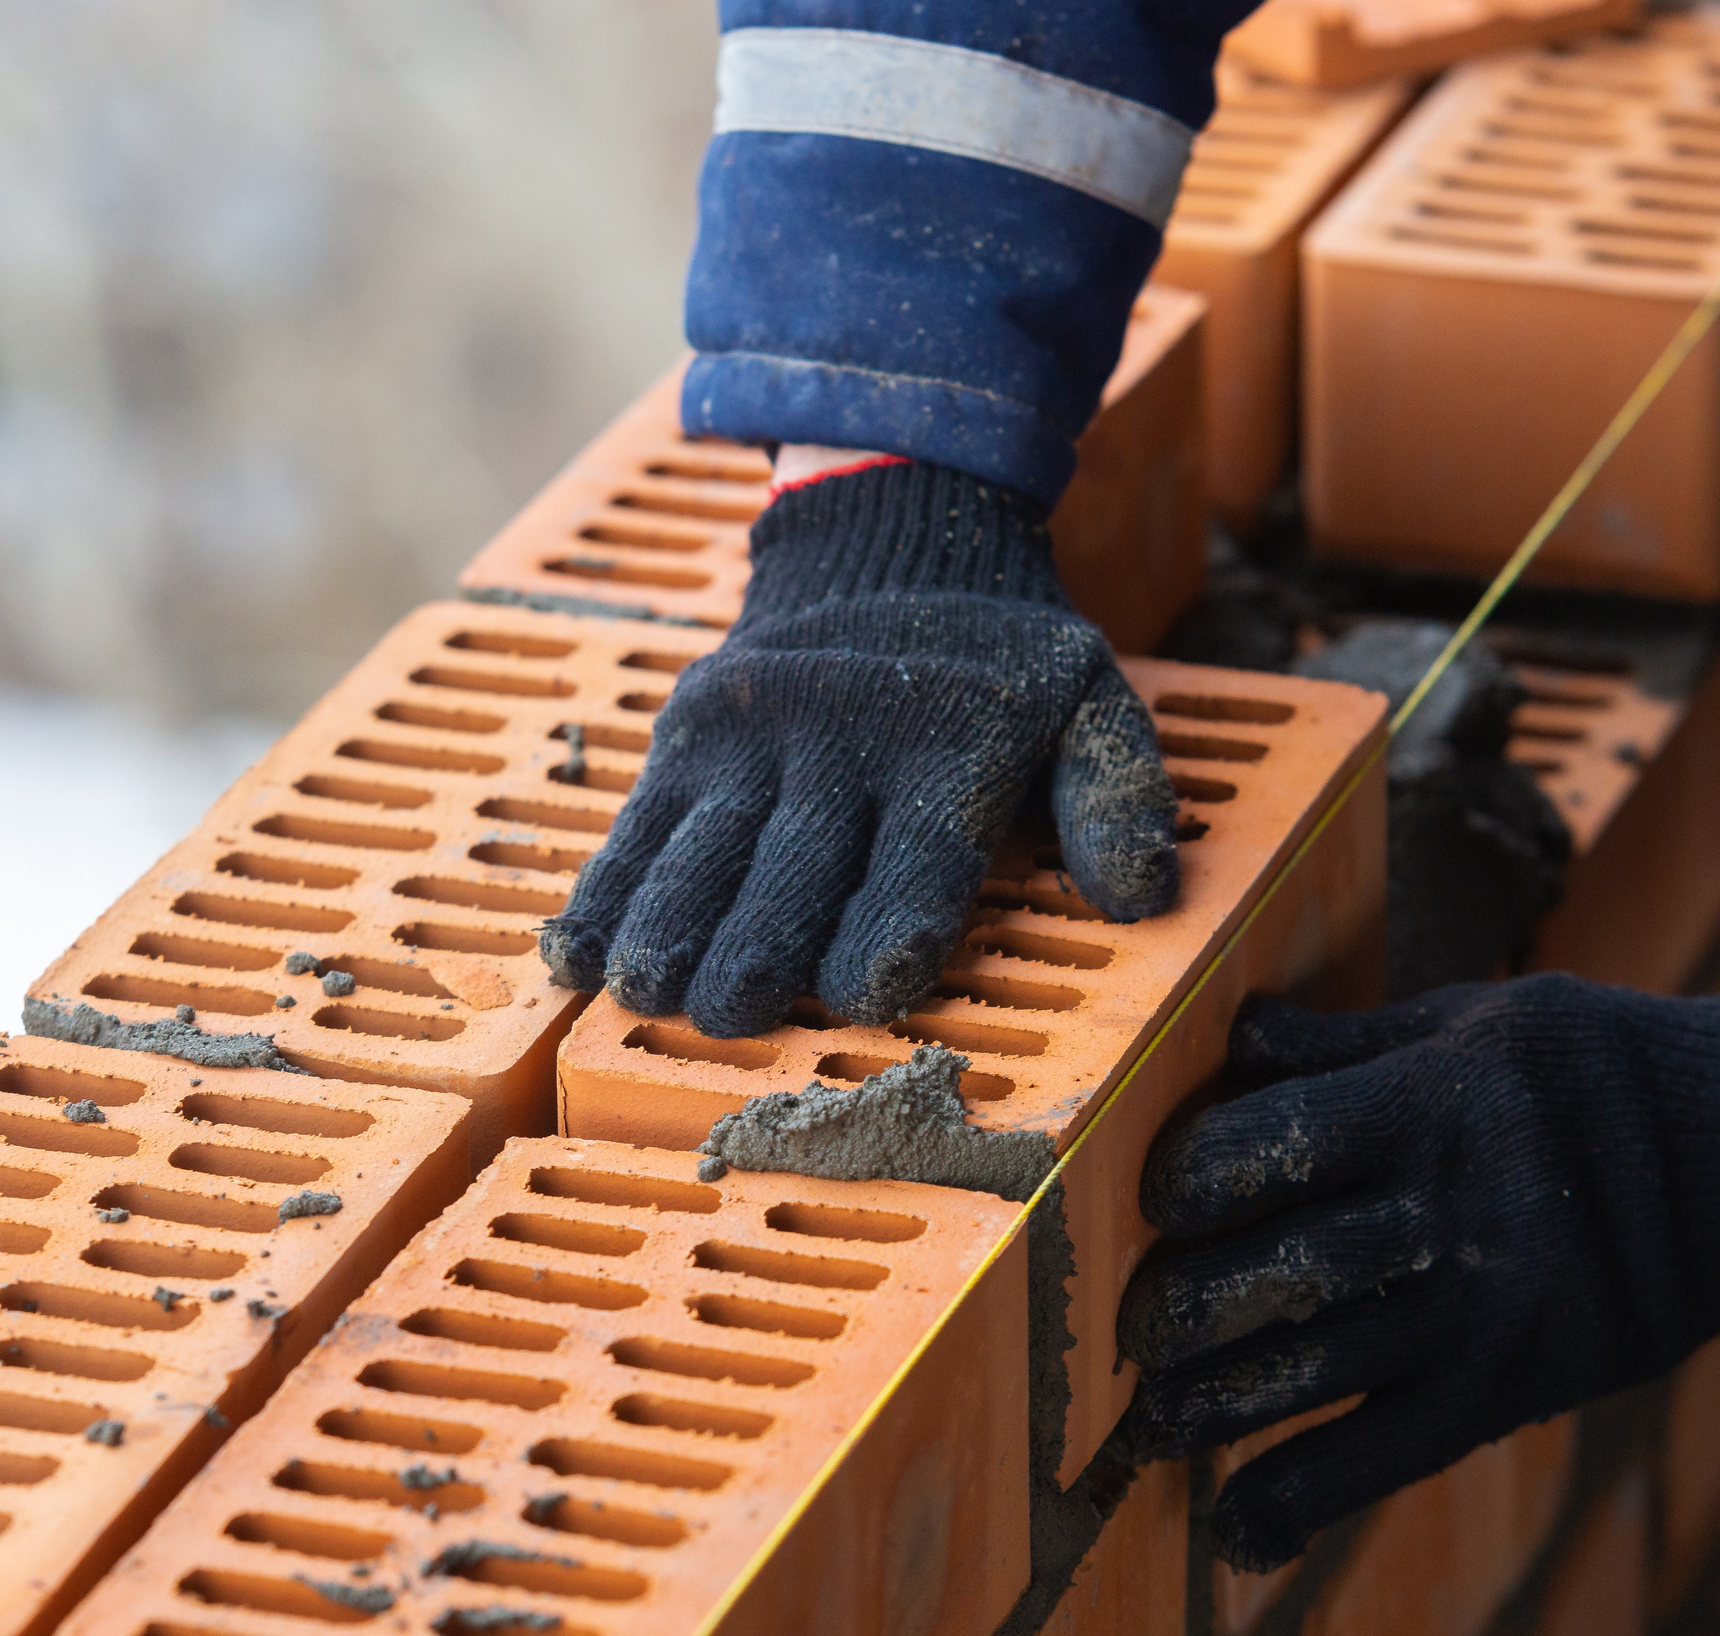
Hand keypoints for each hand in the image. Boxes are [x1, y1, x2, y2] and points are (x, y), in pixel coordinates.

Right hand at [537, 457, 1178, 1037]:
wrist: (889, 535)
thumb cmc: (999, 663)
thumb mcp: (1091, 701)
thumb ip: (1120, 797)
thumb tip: (1142, 898)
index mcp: (949, 751)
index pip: (915, 861)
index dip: (888, 934)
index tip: (860, 992)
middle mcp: (840, 744)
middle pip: (792, 869)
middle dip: (758, 949)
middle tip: (728, 1017)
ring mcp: (752, 738)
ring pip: (701, 852)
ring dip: (668, 926)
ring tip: (644, 992)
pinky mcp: (688, 735)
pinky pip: (638, 827)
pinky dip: (604, 893)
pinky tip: (577, 956)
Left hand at [1115, 975, 1719, 1570]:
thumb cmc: (1591, 1064)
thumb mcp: (1471, 1017)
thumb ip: (1344, 1041)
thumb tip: (1236, 1037)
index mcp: (1425, 1104)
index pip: (1265, 1145)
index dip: (1186, 1178)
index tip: (1156, 1200)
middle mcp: (1448, 1210)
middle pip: (1277, 1270)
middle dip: (1181, 1306)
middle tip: (1132, 1329)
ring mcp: (1481, 1309)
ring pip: (1314, 1370)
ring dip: (1212, 1405)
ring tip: (1150, 1422)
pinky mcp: (1510, 1386)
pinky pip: (1388, 1455)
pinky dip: (1300, 1498)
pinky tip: (1234, 1526)